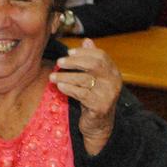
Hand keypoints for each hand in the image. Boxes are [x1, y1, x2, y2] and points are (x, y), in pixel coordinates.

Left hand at [49, 39, 122, 155]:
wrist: (99, 126)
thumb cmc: (94, 99)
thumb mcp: (95, 79)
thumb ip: (92, 60)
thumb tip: (86, 41)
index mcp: (113, 72)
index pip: (100, 56)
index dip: (84, 53)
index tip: (69, 52)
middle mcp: (114, 82)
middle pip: (94, 65)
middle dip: (74, 62)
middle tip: (59, 62)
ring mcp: (108, 95)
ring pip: (84, 80)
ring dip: (66, 77)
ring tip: (52, 77)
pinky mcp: (100, 107)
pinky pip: (82, 94)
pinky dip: (69, 89)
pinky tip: (60, 87)